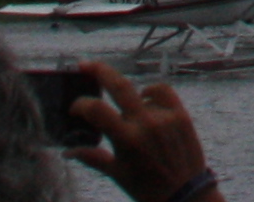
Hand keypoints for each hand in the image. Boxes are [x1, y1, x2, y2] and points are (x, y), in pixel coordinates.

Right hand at [73, 61, 215, 201]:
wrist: (185, 194)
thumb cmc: (147, 187)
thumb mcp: (117, 174)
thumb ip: (92, 157)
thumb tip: (68, 151)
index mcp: (126, 140)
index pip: (96, 110)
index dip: (81, 104)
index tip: (75, 108)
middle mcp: (146, 124)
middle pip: (119, 85)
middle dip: (99, 71)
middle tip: (85, 64)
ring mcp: (165, 116)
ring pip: (140, 92)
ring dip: (131, 100)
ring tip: (130, 117)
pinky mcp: (181, 114)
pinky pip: (163, 91)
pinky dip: (152, 93)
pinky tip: (146, 100)